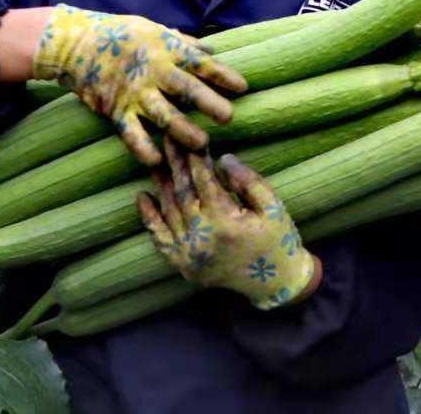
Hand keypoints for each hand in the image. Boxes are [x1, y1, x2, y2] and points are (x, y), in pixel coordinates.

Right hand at [32, 5, 246, 163]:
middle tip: (229, 117)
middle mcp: (152, 70)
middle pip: (185, 88)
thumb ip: (183, 42)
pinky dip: (142, 147)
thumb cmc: (120, 34)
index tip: (242, 87)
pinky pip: (130, 132)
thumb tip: (211, 50)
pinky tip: (156, 161)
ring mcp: (134, 92)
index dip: (222, 74)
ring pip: (162, 114)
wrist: (76, 43)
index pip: (200, 63)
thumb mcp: (154, 29)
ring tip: (202, 143)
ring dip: (182, 130)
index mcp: (165, 49)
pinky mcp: (115, 109)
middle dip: (208, 102)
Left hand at [137, 139, 320, 309]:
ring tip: (155, 160)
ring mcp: (189, 253)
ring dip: (161, 183)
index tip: (187, 137)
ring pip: (169, 210)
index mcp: (225, 221)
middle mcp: (202, 238)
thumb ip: (248, 180)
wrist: (275, 283)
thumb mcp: (272, 206)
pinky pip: (160, 239)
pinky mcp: (183, 264)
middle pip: (183, 191)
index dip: (194, 157)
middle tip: (167, 137)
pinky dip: (150, 218)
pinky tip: (143, 196)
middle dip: (175, 162)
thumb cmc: (278, 239)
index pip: (203, 181)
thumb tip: (222, 158)